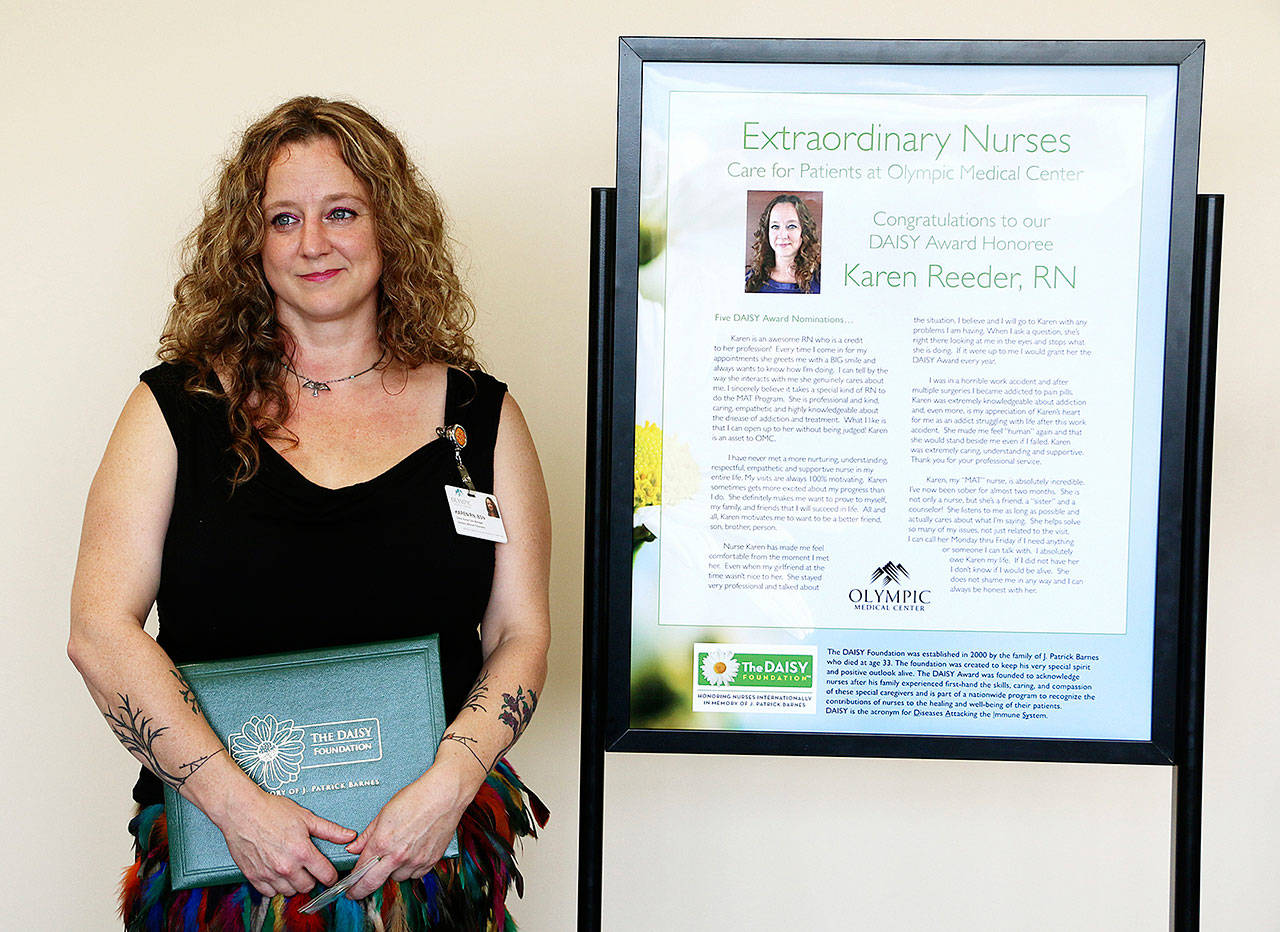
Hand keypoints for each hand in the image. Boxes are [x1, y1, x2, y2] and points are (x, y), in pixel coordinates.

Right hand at [215, 789, 356, 896]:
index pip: (325, 876)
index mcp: (302, 851)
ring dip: (293, 883)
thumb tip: (349, 836)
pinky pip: (270, 892)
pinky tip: (277, 873)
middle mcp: (286, 866)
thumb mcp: (305, 817)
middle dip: (312, 878)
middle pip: (308, 887)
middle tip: (308, 867)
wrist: (242, 811)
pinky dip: (275, 886)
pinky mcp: (254, 877)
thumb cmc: (271, 811)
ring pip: (289, 892)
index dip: (331, 875)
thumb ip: (329, 830)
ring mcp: (269, 874)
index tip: (330, 873)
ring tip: (292, 868)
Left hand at [343, 761, 476, 899]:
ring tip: (395, 857)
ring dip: (392, 872)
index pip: (360, 870)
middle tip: (356, 893)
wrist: (444, 796)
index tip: (349, 887)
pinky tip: (410, 857)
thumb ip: (368, 834)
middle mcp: (398, 855)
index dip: (352, 882)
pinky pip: (416, 875)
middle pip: (373, 883)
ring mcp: (415, 860)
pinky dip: (411, 870)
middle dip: (361, 890)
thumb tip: (353, 848)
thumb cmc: (416, 798)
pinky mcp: (430, 861)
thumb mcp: (384, 812)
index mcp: (383, 842)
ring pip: (397, 878)